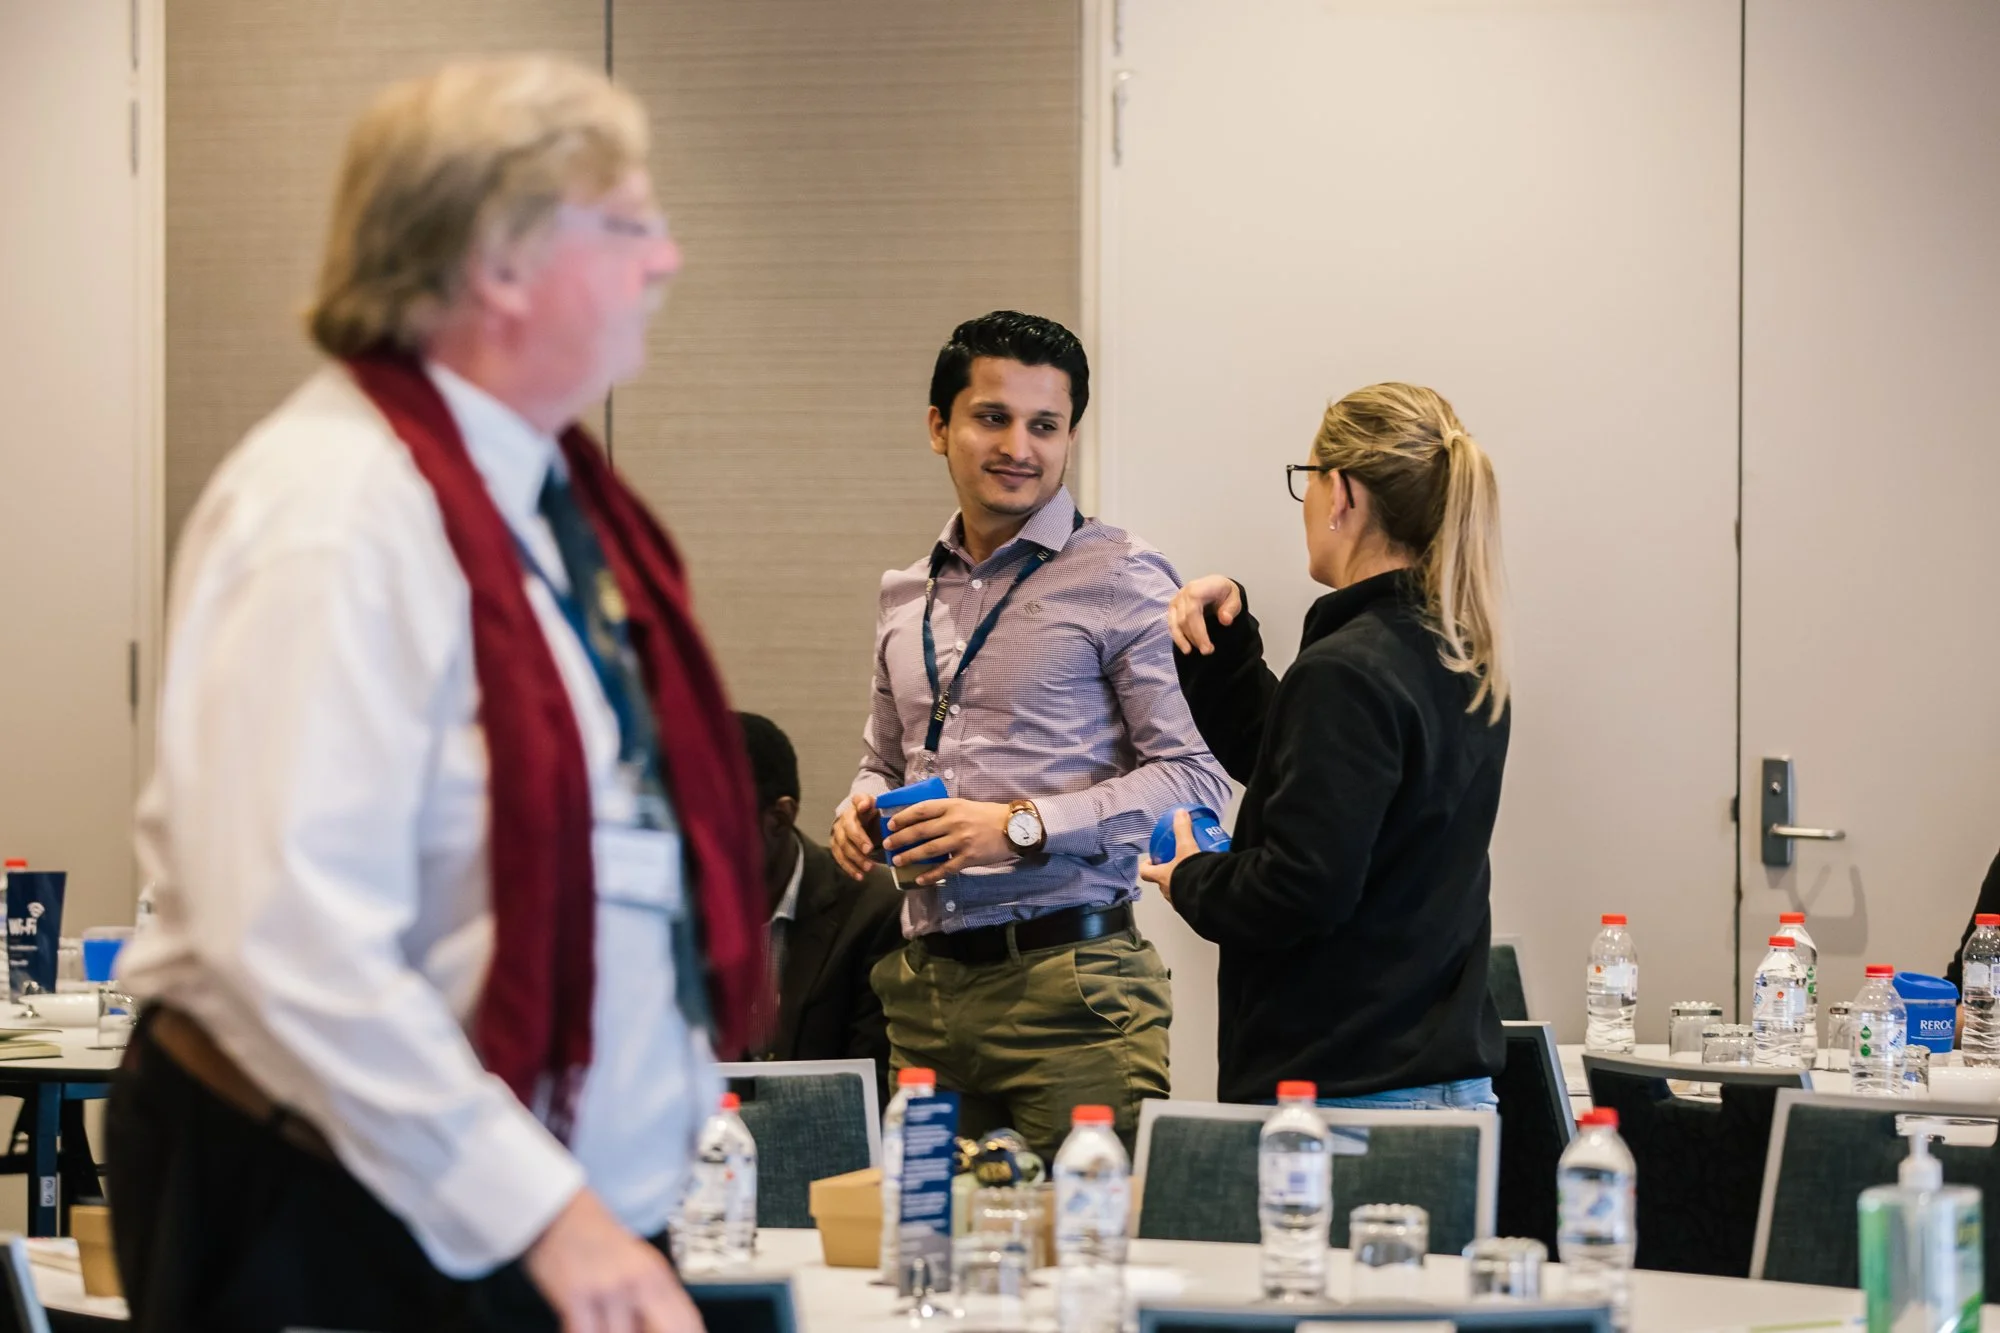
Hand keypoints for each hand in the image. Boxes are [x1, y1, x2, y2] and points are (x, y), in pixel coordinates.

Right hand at [524, 1188, 703, 1332]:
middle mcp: (638, 1282)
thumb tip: (667, 1327)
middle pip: (663, 1331)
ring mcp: (608, 1289)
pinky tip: (579, 1323)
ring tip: (600, 1320)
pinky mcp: (575, 1295)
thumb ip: (654, 1298)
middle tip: (630, 1328)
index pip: (686, 1323)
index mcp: (657, 1276)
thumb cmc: (595, 1238)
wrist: (559, 1210)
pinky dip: (582, 1332)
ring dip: (607, 1331)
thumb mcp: (637, 1263)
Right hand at [831, 793, 880, 880]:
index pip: (859, 799)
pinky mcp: (835, 846)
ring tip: (869, 868)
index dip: (862, 803)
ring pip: (843, 846)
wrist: (864, 824)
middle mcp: (845, 817)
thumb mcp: (881, 810)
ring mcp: (838, 832)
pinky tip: (860, 876)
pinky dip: (850, 868)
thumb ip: (882, 808)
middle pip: (848, 828)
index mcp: (858, 804)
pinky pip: (840, 858)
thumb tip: (873, 808)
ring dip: (855, 858)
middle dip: (858, 840)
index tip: (865, 806)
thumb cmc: (875, 818)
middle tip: (869, 850)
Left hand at [883, 799, 1016, 885]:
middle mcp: (955, 822)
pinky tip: (919, 879)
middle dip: (900, 839)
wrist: (1014, 827)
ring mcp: (961, 841)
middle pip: (920, 831)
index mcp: (952, 806)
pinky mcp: (969, 857)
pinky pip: (945, 868)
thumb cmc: (988, 815)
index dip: (904, 817)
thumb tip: (920, 819)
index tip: (891, 824)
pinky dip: (930, 875)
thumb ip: (945, 811)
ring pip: (929, 850)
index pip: (922, 810)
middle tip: (887, 845)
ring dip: (910, 856)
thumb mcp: (965, 805)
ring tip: (897, 861)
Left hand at [1138, 808, 1197, 903]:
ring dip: (1181, 884)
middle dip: (1168, 873)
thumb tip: (1180, 814)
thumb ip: (1183, 829)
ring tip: (1194, 874)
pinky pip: (1190, 900)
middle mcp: (1167, 891)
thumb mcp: (1186, 846)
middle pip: (1161, 882)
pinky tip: (1205, 885)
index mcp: (1161, 876)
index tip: (1150, 861)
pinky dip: (1194, 893)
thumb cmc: (1191, 873)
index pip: (1145, 873)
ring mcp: (1179, 901)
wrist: (1209, 894)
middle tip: (1177, 864)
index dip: (1146, 866)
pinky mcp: (1192, 908)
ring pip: (1176, 892)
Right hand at [1167, 575, 1242, 655]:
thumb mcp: (1235, 598)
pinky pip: (1171, 624)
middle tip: (1207, 651)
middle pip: (1183, 620)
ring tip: (1191, 652)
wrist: (1216, 585)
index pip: (1193, 612)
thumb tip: (1225, 620)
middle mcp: (1183, 594)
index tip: (1208, 648)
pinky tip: (1185, 647)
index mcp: (1197, 589)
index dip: (1198, 632)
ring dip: (1182, 640)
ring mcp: (1176, 600)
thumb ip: (1231, 609)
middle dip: (1194, 638)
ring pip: (1174, 623)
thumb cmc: (1225, 593)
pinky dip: (1177, 637)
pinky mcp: (1173, 608)